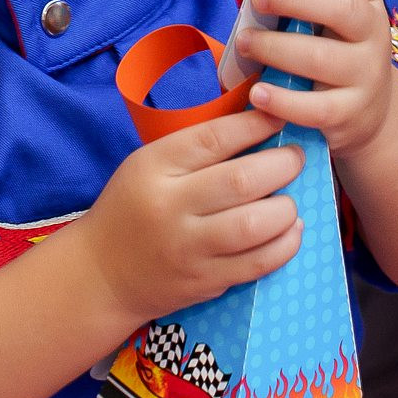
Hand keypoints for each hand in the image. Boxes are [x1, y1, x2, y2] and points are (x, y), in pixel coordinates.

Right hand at [76, 109, 304, 323]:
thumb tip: (258, 124)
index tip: (279, 117)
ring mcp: (189, 248)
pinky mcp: (205, 281)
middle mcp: (171, 207)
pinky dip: (284, 245)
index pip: (215, 138)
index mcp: (154, 167)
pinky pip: (257, 263)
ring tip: (291, 199)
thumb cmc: (132, 208)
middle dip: (282, 165)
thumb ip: (196, 149)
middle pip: (241, 181)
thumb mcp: (148, 165)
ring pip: (254, 225)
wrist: (103, 274)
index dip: (255, 124)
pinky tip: (291, 230)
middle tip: (295, 158)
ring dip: (286, 208)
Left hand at [234, 0, 395, 156]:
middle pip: (343, 7)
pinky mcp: (350, 113)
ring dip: (275, 49)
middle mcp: (371, 34)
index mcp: (366, 2)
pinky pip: (315, 108)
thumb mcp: (332, 22)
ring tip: (244, 43)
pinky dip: (283, 100)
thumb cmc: (337, 54)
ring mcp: (364, 75)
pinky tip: (257, 93)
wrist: (374, 116)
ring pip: (322, 58)